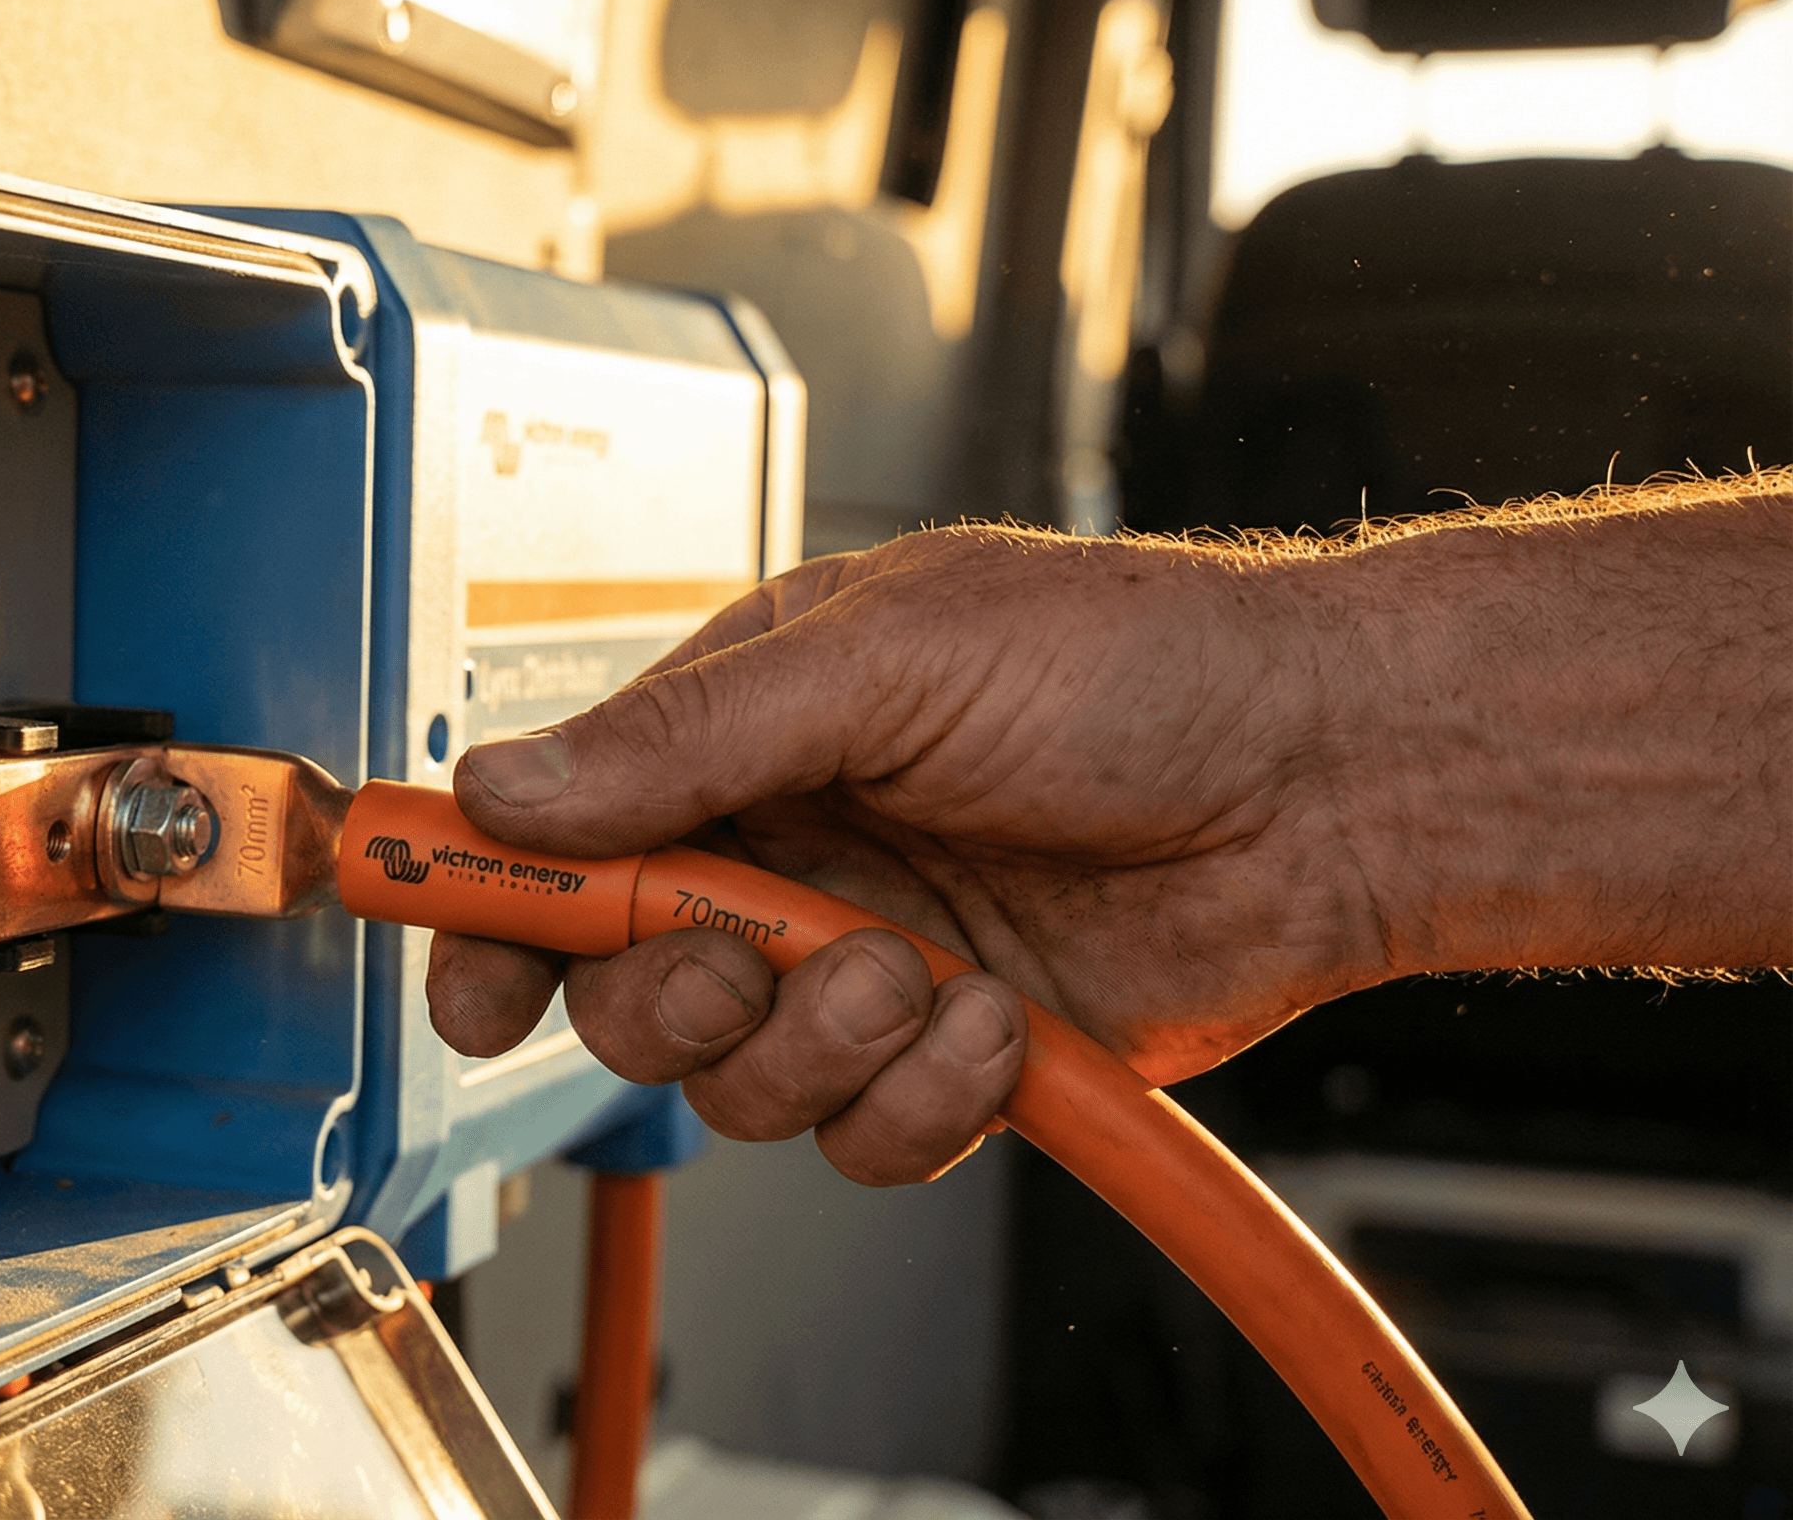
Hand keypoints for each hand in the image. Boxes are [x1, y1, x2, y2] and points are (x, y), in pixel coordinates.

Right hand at [428, 525, 1402, 1183]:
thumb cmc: (1139, 666)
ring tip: (919, 968)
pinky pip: (864, 1138)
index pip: (564, 836)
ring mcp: (864, 966)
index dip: (495, 910)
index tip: (465, 970)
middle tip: (739, 954)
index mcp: (744, 734)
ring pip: (737, 1083)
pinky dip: (923, 1096)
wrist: (1331, 778)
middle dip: (669, 993)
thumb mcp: (886, 658)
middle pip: (623, 989)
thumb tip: (511, 788)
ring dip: (818, 1043)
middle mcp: (789, 857)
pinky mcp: (947, 1061)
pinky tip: (997, 1018)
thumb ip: (685, 738)